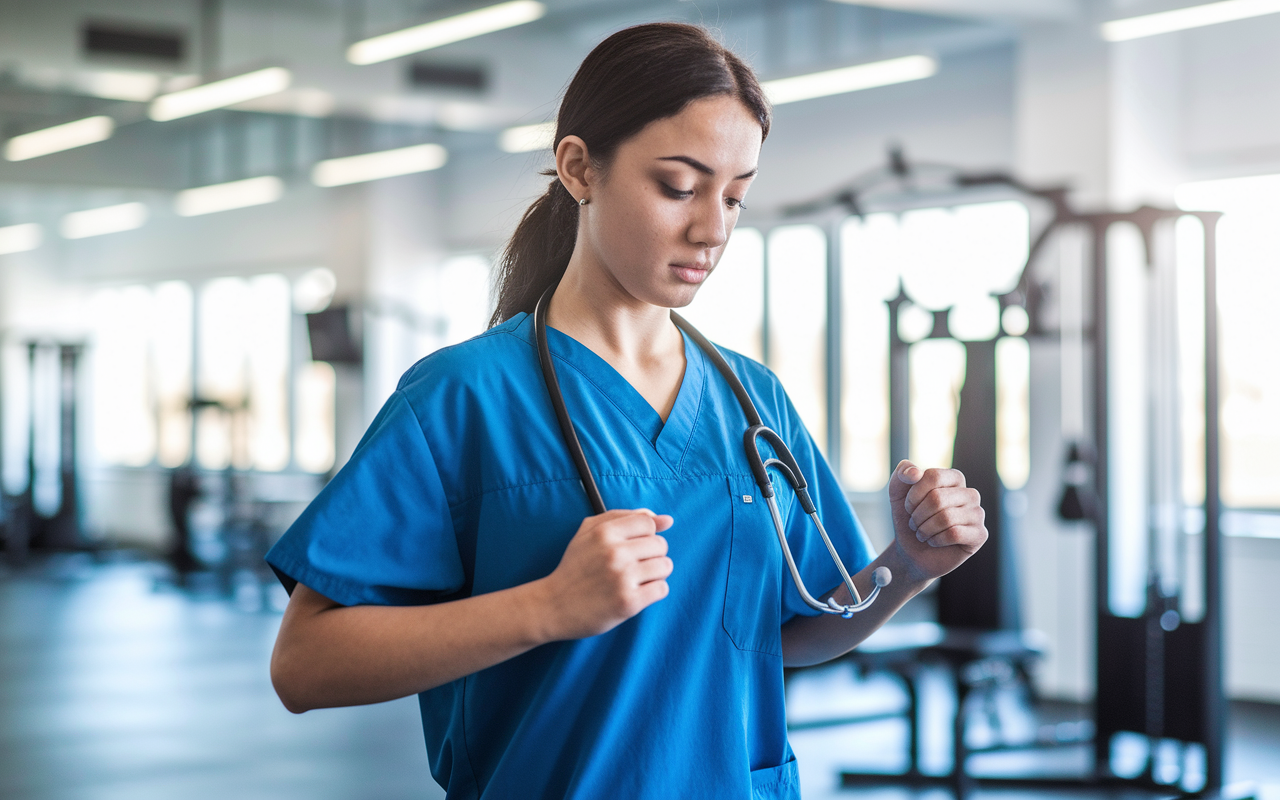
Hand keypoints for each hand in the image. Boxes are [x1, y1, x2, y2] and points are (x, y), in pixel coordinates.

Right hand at [538, 509, 673, 639]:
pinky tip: (636, 593)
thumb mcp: (589, 532)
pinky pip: (662, 589)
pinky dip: (653, 592)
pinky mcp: (628, 602)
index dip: (645, 535)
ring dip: (655, 574)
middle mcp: (614, 553)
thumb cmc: (575, 566)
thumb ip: (626, 517)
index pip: (648, 523)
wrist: (553, 605)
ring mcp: (622, 578)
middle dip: (652, 555)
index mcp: (604, 532)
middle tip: (633, 566)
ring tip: (636, 580)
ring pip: (665, 566)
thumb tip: (667, 520)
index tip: (633, 547)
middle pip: (660, 545)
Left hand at [887, 460, 986, 582]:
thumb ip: (902, 474)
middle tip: (915, 524)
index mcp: (954, 478)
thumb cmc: (909, 520)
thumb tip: (915, 472)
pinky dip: (936, 540)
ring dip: (925, 529)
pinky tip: (934, 542)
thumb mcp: (897, 494)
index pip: (933, 476)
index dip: (914, 495)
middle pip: (937, 498)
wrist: (912, 552)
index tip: (908, 507)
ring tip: (922, 533)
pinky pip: (954, 534)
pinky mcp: (980, 535)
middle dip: (918, 515)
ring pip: (946, 517)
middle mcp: (970, 494)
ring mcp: (978, 514)